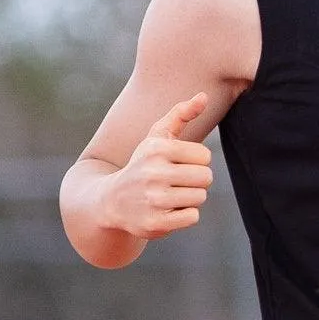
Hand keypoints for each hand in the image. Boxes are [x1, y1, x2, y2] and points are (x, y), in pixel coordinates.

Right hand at [100, 95, 212, 237]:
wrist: (112, 201)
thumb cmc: (142, 164)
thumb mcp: (156, 137)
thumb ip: (180, 114)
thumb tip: (204, 96)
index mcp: (157, 149)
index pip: (205, 157)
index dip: (196, 162)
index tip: (179, 165)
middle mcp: (154, 173)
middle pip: (205, 178)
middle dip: (196, 181)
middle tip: (177, 182)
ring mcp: (154, 199)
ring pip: (200, 197)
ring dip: (190, 198)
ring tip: (171, 196)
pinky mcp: (156, 223)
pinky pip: (192, 217)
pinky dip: (185, 215)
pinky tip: (169, 210)